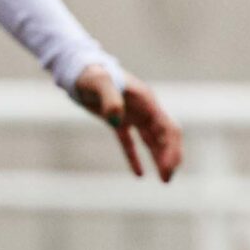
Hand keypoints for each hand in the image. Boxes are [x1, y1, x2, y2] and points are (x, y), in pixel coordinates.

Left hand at [69, 64, 182, 182]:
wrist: (77, 70)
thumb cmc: (90, 73)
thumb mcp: (99, 83)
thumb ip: (110, 99)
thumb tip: (117, 120)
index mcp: (147, 102)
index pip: (168, 129)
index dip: (171, 149)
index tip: (168, 168)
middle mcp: (144, 109)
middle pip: (165, 136)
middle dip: (170, 157)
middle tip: (167, 179)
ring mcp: (132, 114)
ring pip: (152, 140)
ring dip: (159, 158)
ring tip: (164, 180)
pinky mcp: (117, 120)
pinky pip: (130, 142)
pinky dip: (135, 157)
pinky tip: (140, 174)